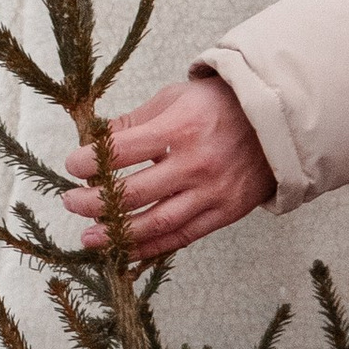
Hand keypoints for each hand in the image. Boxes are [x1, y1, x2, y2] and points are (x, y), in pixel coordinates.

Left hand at [65, 73, 276, 259]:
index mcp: (179, 128)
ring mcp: (211, 192)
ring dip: (117, 234)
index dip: (89, 161)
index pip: (121, 151)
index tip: (72, 165)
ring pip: (156, 223)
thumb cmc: (219, 104)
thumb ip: (136, 122)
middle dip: (94, 201)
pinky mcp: (224, 213)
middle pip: (133, 192)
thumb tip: (95, 141)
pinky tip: (125, 250)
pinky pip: (181, 237)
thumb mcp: (175, 98)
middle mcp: (194, 164)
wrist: (277, 121)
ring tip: (88, 236)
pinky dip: (150, 248)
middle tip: (70, 202)